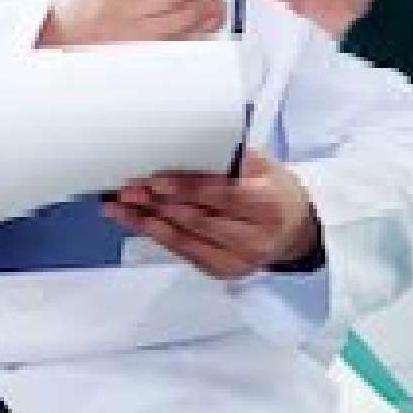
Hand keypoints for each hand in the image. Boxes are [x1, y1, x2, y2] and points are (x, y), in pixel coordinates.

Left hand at [102, 150, 318, 278]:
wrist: (294, 230)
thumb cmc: (273, 189)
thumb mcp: (263, 164)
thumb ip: (229, 157)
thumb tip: (184, 142)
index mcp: (267, 204)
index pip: (223, 195)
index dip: (188, 188)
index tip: (156, 179)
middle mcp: (254, 237)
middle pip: (199, 219)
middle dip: (159, 204)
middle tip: (128, 188)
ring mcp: (238, 259)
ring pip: (185, 239)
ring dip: (147, 221)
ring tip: (119, 205)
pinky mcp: (222, 271)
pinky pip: (183, 252)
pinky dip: (155, 235)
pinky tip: (133, 221)